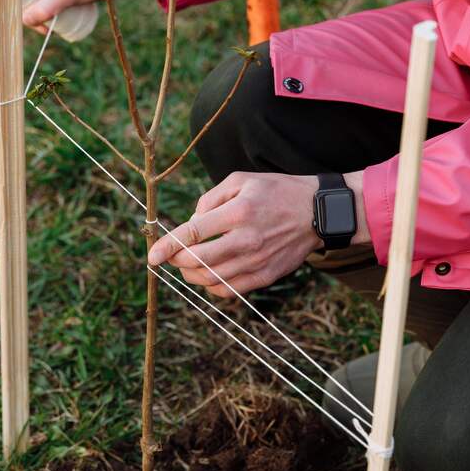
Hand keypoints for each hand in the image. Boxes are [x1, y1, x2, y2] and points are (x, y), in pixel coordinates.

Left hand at [148, 172, 331, 297]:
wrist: (317, 213)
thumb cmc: (276, 192)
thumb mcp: (242, 180)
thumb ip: (210, 198)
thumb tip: (191, 222)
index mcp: (239, 212)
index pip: (193, 233)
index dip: (168, 246)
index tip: (152, 256)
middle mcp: (247, 239)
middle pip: (198, 261)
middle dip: (176, 261)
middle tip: (170, 256)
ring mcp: (256, 261)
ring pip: (210, 279)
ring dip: (191, 275)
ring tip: (188, 265)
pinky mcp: (265, 276)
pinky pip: (229, 290)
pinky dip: (211, 286)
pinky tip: (209, 275)